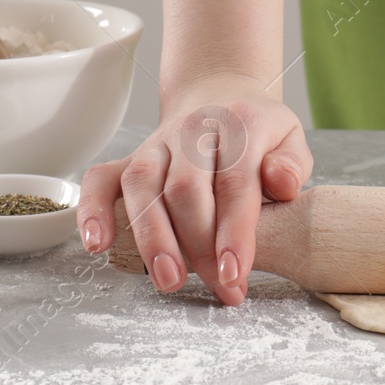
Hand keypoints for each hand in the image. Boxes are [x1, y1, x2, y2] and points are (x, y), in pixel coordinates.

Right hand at [76, 73, 311, 306]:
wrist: (220, 97)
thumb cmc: (259, 134)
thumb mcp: (291, 140)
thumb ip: (291, 164)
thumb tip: (283, 183)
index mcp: (240, 124)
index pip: (235, 181)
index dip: (234, 232)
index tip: (234, 274)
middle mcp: (193, 129)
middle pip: (186, 188)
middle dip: (199, 246)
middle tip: (217, 287)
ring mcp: (157, 143)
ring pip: (142, 183)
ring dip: (152, 237)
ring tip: (168, 280)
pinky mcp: (130, 157)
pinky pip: (101, 178)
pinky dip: (93, 209)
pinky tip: (97, 244)